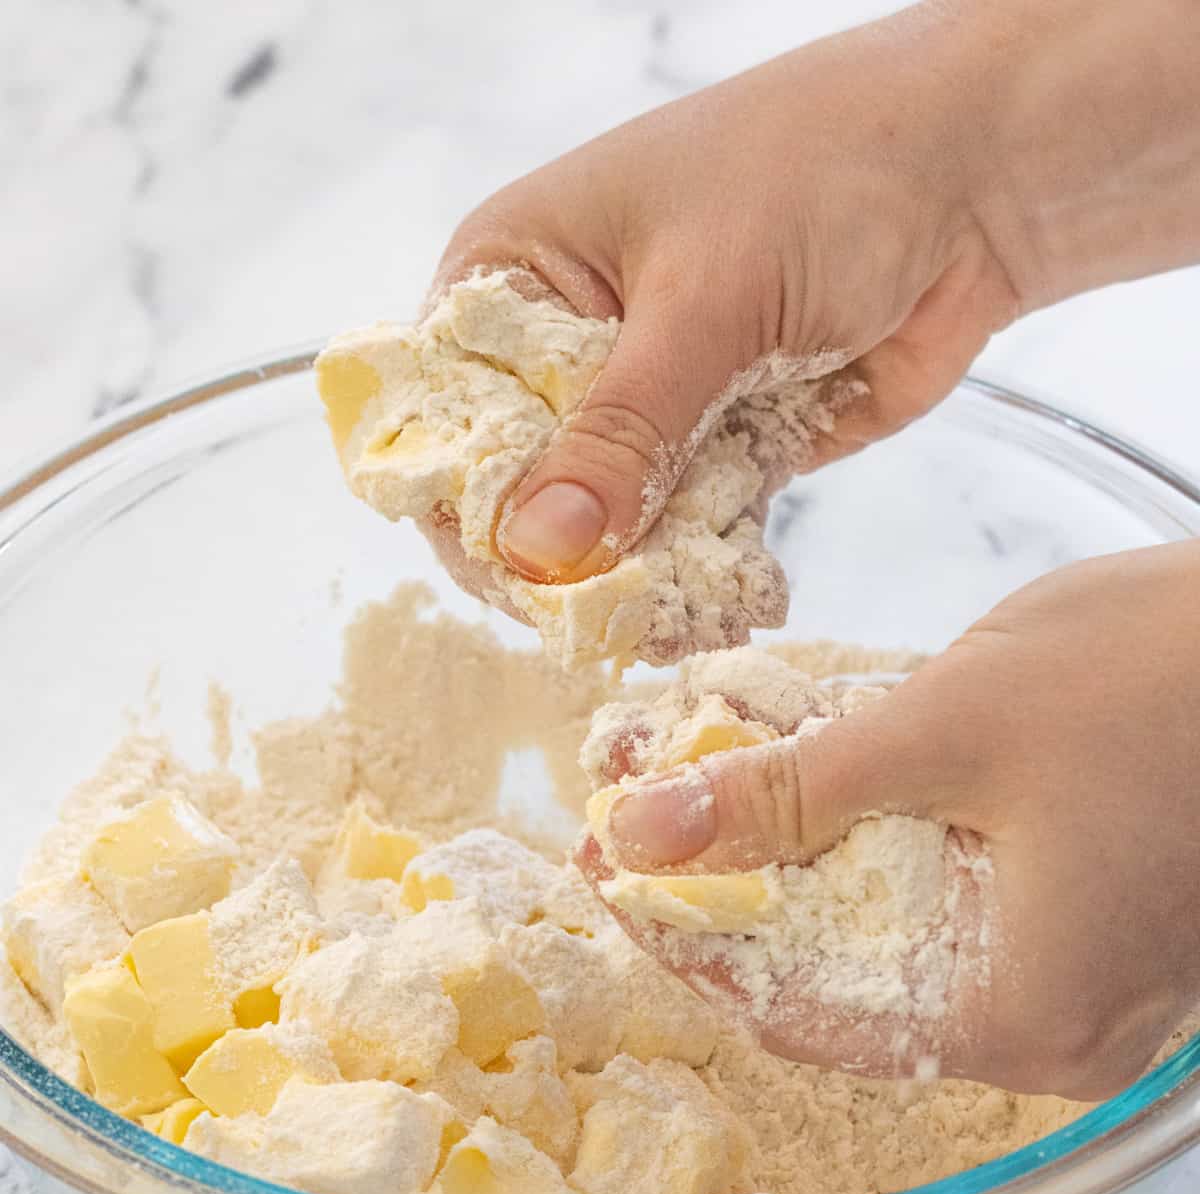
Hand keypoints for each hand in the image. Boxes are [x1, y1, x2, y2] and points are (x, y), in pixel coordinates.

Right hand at [426, 0, 1198, 597]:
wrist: (979, 176)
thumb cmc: (824, 173)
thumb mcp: (705, 298)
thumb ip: (624, 430)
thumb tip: (538, 549)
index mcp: (520, 268)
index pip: (449, 407)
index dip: (466, 498)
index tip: (513, 577)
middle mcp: (569, 341)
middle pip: (524, 478)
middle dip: (561, 552)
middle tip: (599, 618)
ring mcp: (648, 399)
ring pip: (608, 517)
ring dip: (637, 573)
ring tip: (664, 627)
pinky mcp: (719, 444)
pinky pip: (686, 527)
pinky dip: (705, 567)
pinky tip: (718, 607)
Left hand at [578, 542, 1199, 1099]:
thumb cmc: (1160, 674)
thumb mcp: (944, 730)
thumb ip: (785, 793)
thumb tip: (645, 833)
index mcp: (1018, 1017)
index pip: (796, 1013)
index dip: (686, 940)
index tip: (607, 869)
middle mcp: (1047, 1023)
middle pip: (834, 973)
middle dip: (729, 882)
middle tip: (638, 811)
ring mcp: (1073, 969)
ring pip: (884, 926)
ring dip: (788, 848)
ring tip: (694, 775)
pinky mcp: (1081, 906)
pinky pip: (942, 889)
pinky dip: (865, 835)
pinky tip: (797, 769)